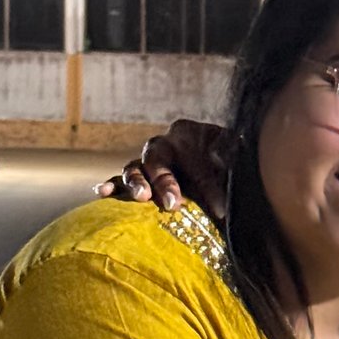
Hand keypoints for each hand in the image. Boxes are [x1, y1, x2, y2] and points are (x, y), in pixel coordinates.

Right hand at [93, 119, 222, 210]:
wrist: (226, 174)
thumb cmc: (231, 162)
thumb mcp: (235, 156)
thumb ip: (229, 154)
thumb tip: (222, 157)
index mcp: (186, 132)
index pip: (186, 153)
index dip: (202, 181)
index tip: (217, 206)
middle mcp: (163, 145)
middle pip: (154, 158)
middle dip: (162, 181)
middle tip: (172, 204)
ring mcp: (148, 164)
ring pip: (134, 169)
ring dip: (135, 184)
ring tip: (141, 197)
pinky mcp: (141, 182)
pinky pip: (121, 181)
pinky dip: (112, 186)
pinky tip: (103, 192)